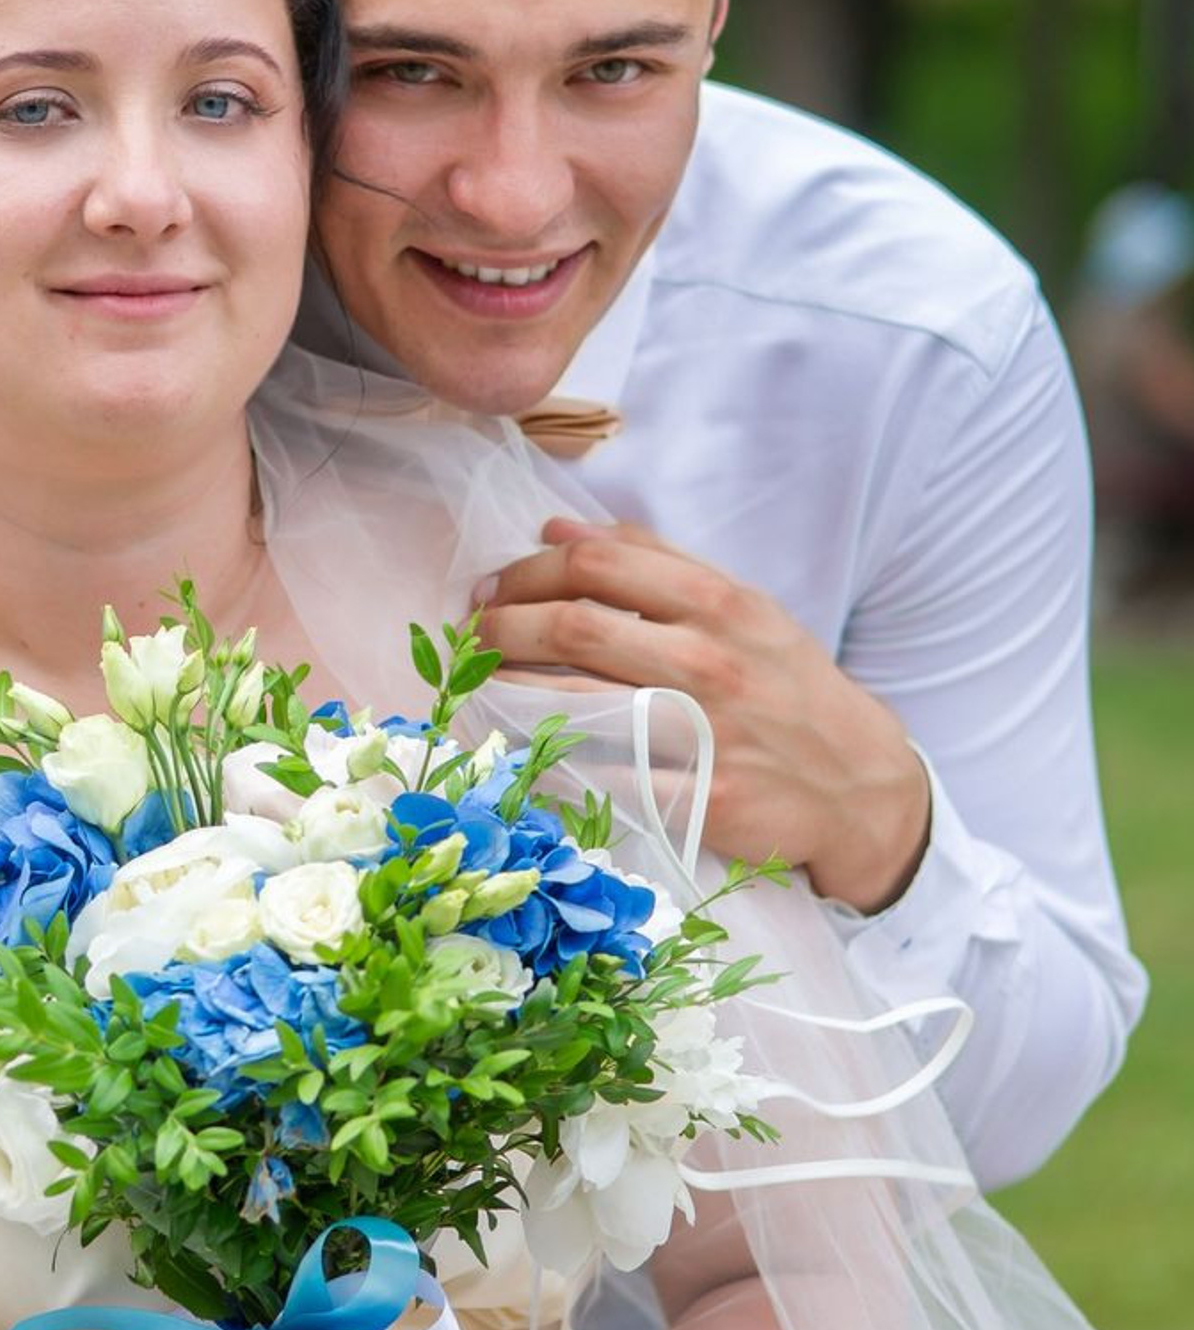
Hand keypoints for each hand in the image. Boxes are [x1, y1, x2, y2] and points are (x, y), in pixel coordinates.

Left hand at [475, 518, 929, 912]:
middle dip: (502, 627)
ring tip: (476, 682)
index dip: (527, 571)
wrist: (859, 783)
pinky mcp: (701, 802)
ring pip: (577, 701)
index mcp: (718, 603)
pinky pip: (601, 777)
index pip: (597, 565)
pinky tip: (516, 749)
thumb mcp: (739, 606)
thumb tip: (556, 527)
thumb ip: (651, 561)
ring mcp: (706, 734)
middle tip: (471, 634)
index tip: (492, 586)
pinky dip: (548, 762)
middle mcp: (711, 662)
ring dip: (508, 689)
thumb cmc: (783, 683)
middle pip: (575, 628)